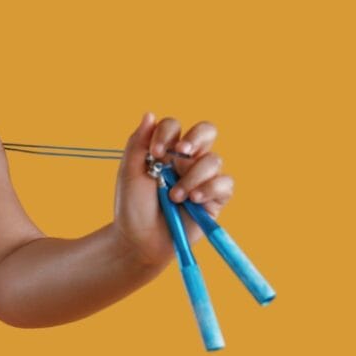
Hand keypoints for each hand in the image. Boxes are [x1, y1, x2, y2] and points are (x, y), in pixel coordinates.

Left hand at [113, 113, 234, 266]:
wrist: (140, 241)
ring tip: (175, 197)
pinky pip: (225, 183)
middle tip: (181, 152)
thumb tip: (149, 114)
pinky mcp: (215, 198)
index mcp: (165, 150)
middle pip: (206, 131)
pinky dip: (210, 189)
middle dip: (196, 138)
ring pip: (213, 160)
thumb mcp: (129, 174)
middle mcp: (186, 160)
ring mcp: (202, 178)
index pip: (174, 126)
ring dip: (193, 177)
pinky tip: (193, 201)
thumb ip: (138, 144)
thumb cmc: (132, 208)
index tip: (155, 154)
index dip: (167, 134)